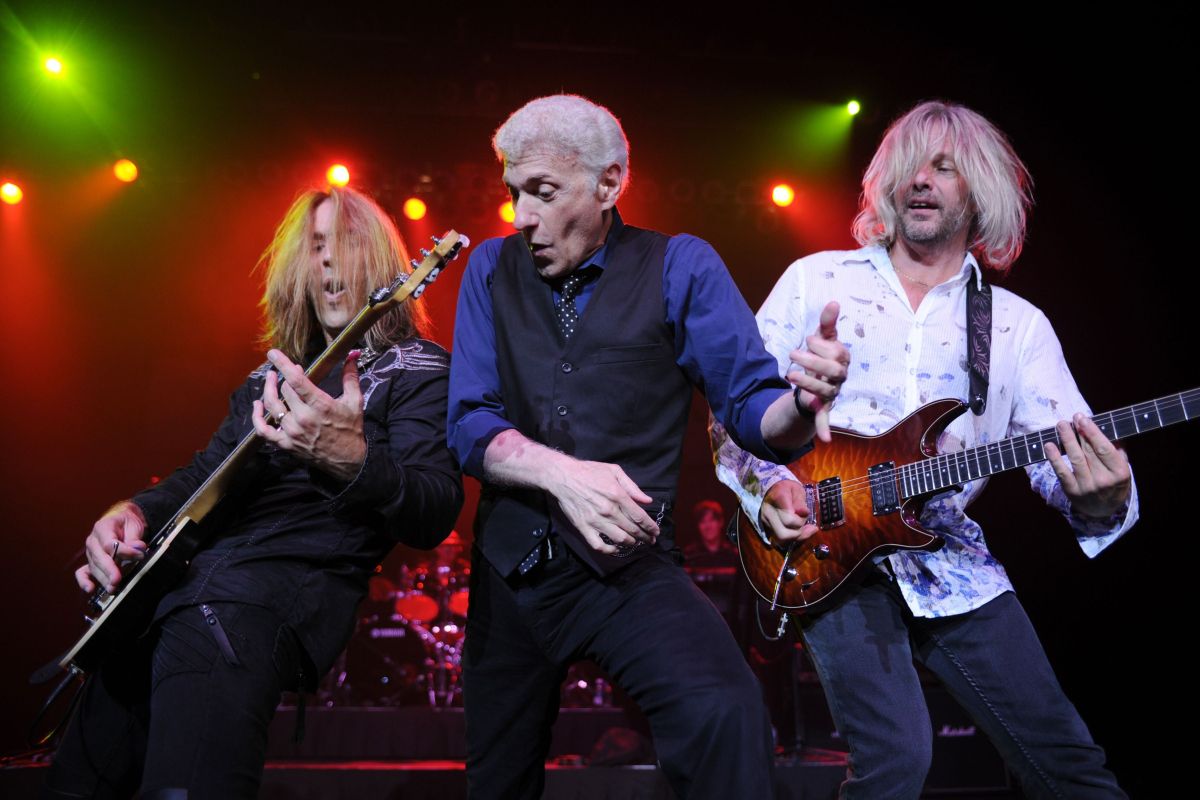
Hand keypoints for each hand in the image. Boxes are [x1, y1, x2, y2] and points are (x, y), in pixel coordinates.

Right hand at [75, 501, 147, 593]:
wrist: (124, 521)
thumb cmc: (127, 523)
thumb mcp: (134, 525)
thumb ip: (134, 538)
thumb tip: (138, 548)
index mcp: (102, 528)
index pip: (110, 544)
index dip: (124, 551)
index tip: (139, 555)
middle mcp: (93, 541)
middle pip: (99, 558)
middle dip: (108, 570)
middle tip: (116, 580)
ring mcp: (91, 553)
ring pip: (95, 567)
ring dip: (103, 578)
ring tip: (112, 587)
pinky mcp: (91, 562)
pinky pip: (83, 572)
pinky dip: (84, 581)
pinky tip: (90, 589)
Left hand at [252, 349, 367, 480]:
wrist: (348, 461)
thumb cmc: (351, 430)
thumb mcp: (355, 402)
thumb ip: (351, 377)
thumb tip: (351, 355)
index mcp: (320, 406)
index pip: (296, 381)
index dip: (283, 364)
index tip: (273, 353)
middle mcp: (303, 418)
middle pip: (284, 390)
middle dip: (284, 377)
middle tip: (290, 372)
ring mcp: (292, 432)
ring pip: (272, 406)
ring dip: (268, 390)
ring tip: (270, 380)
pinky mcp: (286, 444)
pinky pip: (264, 430)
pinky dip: (257, 417)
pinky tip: (258, 405)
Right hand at [547, 458, 659, 554]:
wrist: (563, 477)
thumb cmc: (589, 471)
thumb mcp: (614, 471)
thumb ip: (632, 487)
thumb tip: (647, 501)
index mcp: (618, 495)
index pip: (640, 517)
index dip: (650, 527)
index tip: (656, 532)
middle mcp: (609, 510)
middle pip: (633, 529)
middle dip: (645, 537)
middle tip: (650, 541)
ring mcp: (596, 520)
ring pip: (620, 539)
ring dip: (631, 543)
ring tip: (636, 543)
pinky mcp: (584, 528)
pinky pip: (599, 545)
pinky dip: (610, 550)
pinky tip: (616, 548)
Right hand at [759, 480, 817, 543]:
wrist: (772, 489)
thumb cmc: (788, 489)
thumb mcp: (797, 490)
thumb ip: (800, 501)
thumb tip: (804, 513)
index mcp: (776, 499)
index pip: (789, 519)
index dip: (801, 519)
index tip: (805, 512)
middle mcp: (768, 513)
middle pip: (784, 534)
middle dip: (799, 530)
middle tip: (804, 520)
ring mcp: (765, 522)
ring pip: (781, 539)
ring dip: (796, 536)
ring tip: (804, 527)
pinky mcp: (767, 529)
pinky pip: (780, 540)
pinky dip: (793, 539)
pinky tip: (800, 532)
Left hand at [787, 301, 848, 441]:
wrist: (815, 378)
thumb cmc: (820, 355)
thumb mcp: (822, 338)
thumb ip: (827, 322)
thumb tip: (834, 302)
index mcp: (842, 360)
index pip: (837, 352)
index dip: (821, 345)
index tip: (807, 339)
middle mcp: (840, 377)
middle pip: (834, 371)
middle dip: (812, 361)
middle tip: (792, 353)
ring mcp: (831, 393)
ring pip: (825, 391)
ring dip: (808, 383)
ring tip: (789, 375)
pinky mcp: (821, 407)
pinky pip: (825, 418)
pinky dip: (824, 428)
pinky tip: (825, 439)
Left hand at [1044, 413, 1131, 518]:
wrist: (1103, 510)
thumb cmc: (1113, 481)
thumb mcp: (1121, 466)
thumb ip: (1117, 448)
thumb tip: (1107, 425)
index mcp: (1120, 472)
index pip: (1104, 449)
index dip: (1092, 432)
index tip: (1083, 418)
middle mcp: (1104, 480)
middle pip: (1089, 451)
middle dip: (1079, 432)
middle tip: (1073, 417)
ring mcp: (1087, 487)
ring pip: (1075, 459)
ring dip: (1067, 440)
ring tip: (1061, 425)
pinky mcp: (1071, 491)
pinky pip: (1061, 472)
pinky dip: (1054, 458)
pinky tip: (1048, 445)